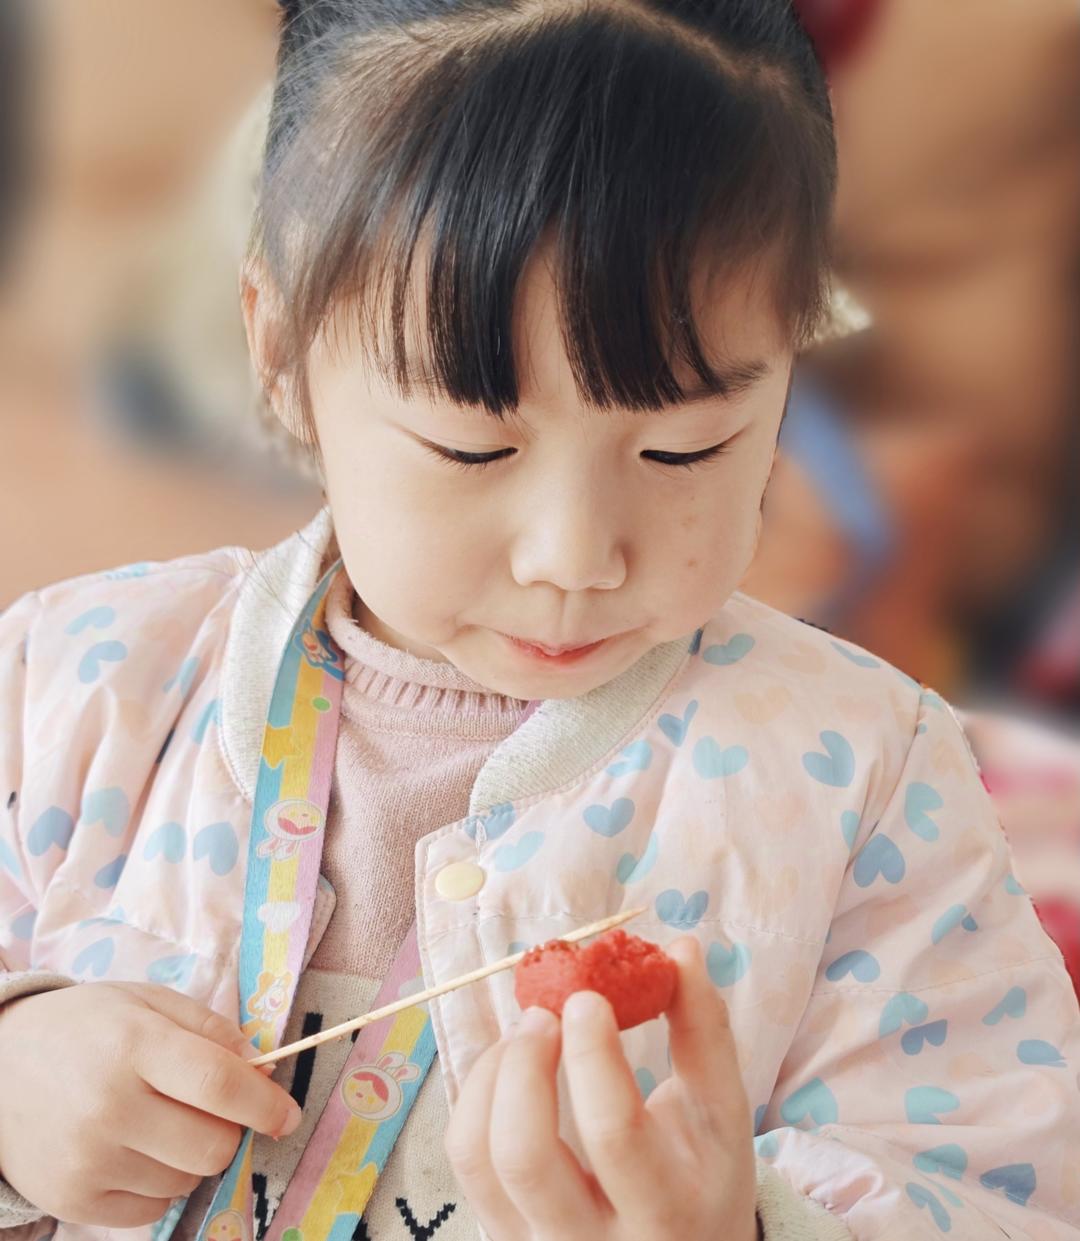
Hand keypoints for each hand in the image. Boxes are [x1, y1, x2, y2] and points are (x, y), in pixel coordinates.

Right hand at [0, 981, 301, 1226]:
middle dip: (230, 1129)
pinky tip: (137, 1149)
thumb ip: (211, 1030)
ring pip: (187, 1180)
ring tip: (160, 1121)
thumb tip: (265, 1069)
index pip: (220, 1085)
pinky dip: (160, 1183)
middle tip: (211, 1109)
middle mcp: (110, 1108)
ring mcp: (88, 1161)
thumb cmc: (87, 1027)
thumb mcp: (148, 1002)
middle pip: (212, 1145)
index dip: (266, 1104)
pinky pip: (152, 1210)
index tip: (289, 1114)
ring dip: (192, 1155)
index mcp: (134, 1046)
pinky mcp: (73, 1201)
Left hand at [445, 936, 756, 1240]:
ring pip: (479, 1158)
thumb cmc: (706, 1177)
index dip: (592, 1055)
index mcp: (666, 1209)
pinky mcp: (504, 1233)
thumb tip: (681, 947)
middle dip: (524, 1066)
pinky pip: (466, 1161)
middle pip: (524, 1156)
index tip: (587, 996)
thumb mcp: (722, 1113)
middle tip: (543, 1013)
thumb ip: (703, 1030)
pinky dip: (477, 1097)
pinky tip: (510, 1067)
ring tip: (526, 1034)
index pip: (613, 1133)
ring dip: (492, 1076)